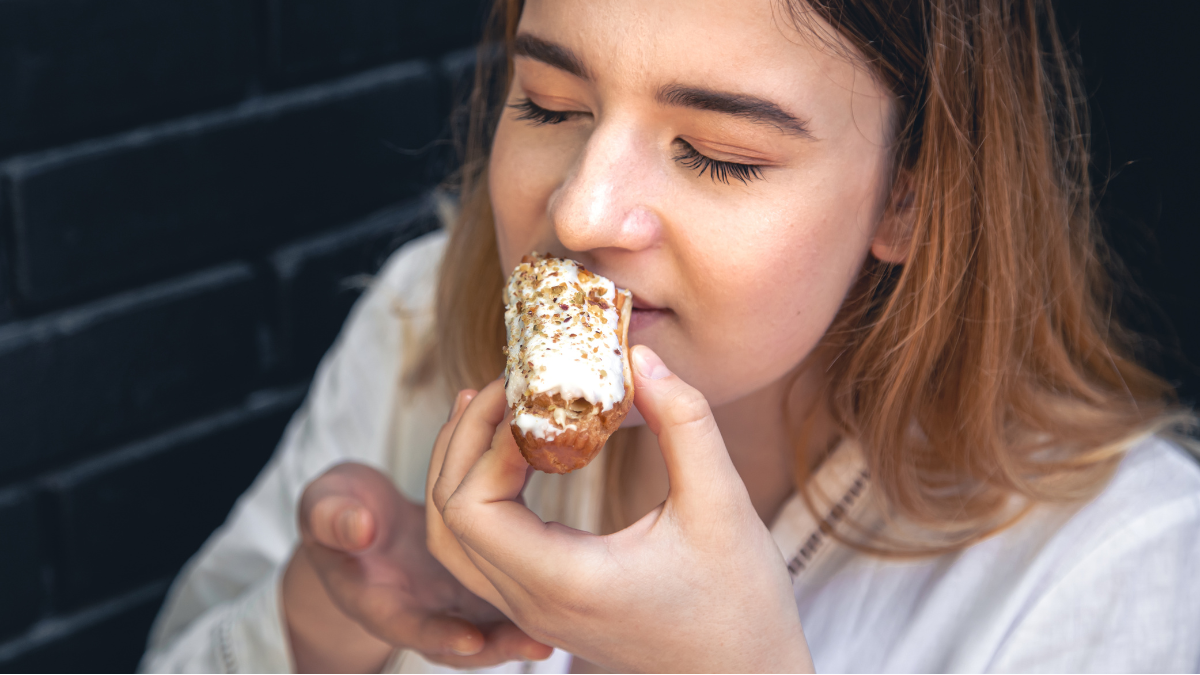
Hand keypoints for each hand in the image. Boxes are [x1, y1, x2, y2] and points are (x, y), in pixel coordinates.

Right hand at [283, 457, 551, 671]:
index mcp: (380, 600)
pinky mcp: (475, 586)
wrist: (358, 519)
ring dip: (524, 630)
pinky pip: (505, 595)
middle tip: (541, 648)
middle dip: (499, 647)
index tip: (471, 639)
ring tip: (563, 632)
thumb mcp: (326, 506)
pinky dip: (531, 594)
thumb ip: (335, 518)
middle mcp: (420, 610)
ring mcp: (450, 603)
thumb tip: (359, 528)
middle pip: (461, 643)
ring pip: (491, 625)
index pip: (409, 626)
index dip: (439, 634)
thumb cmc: (338, 509)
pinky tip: (567, 586)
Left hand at [426, 346, 814, 671]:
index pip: (472, 508)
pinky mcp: (544, 608)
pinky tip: (517, 455)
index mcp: (566, 582)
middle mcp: (534, 604)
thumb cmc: (742, 606)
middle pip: (447, 518)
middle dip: (464, 440)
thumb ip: (685, 423)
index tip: (529, 391)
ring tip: (490, 408)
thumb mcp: (724, 505)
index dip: (486, 438)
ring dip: (460, 468)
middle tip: (503, 383)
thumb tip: (640, 356)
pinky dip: (480, 496)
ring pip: (452, 540)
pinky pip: (480, 552)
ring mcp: (533, 613)